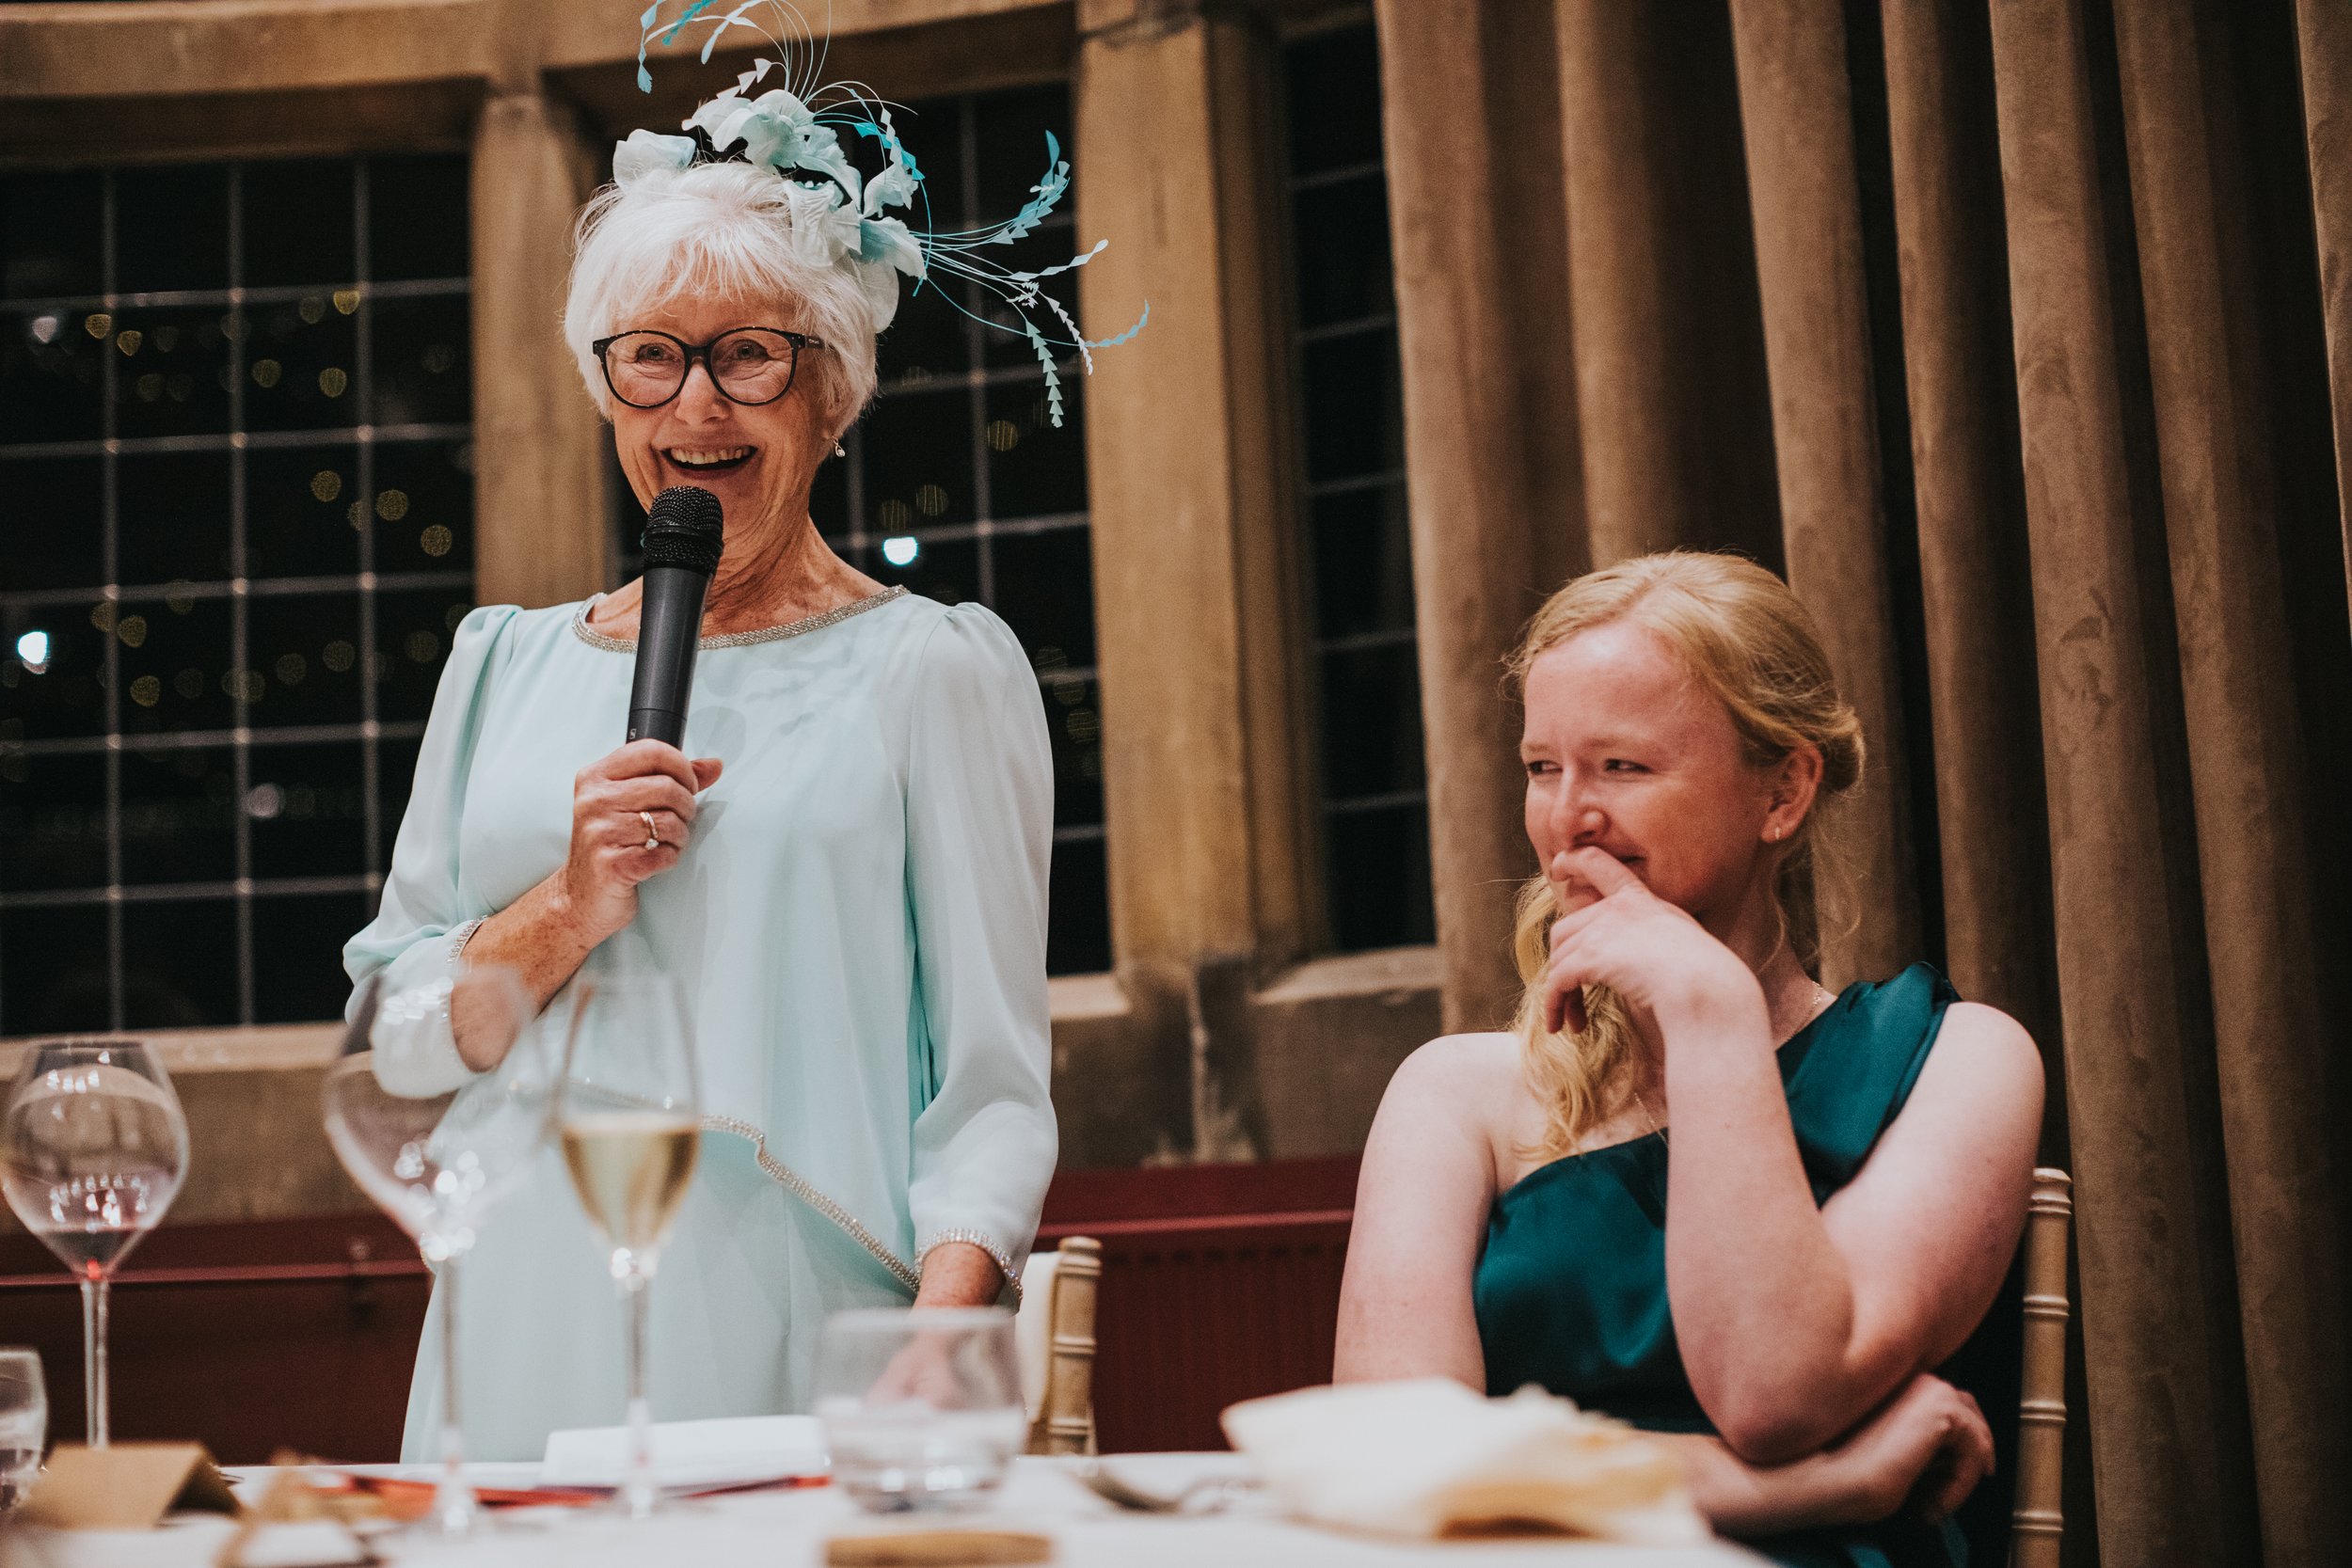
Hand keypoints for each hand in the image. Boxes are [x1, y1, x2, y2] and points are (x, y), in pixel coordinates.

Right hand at [558, 740, 721, 945]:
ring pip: (669, 822)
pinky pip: (665, 853)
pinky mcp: (612, 865)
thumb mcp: (629, 802)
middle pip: (667, 787)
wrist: (581, 895)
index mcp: (595, 778)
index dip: (682, 767)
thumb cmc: (608, 844)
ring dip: (679, 836)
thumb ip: (671, 778)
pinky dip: (670, 858)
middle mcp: (593, 801)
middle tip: (679, 819)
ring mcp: (599, 833)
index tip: (687, 784)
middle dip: (685, 806)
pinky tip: (654, 859)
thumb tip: (713, 766)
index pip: (652, 751)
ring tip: (664, 841)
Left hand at [1540, 846, 1757, 1034]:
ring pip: (1559, 960)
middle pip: (1567, 930)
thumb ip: (1653, 939)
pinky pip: (1557, 981)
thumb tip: (1632, 962)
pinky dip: (1552, 1005)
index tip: (1559, 868)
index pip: (1602, 865)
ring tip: (1573, 1021)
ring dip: (1560, 994)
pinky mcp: (1590, 956)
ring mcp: (1603, 929)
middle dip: (1563, 965)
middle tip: (1572, 997)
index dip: (1576, 862)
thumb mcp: (1681, 943)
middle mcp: (1618, 909)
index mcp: (1642, 901)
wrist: (1708, 989)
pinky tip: (1557, 1025)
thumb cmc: (1706, 978)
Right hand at [1817, 1374, 1994, 1525]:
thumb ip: (1907, 1435)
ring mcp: (1928, 1388)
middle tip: (1960, 1484)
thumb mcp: (1877, 1446)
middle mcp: (1911, 1375)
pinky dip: (1962, 1484)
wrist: (1822, 1474)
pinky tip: (1933, 1504)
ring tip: (1933, 1504)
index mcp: (1891, 1380)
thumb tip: (1943, 1457)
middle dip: (1969, 1448)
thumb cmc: (1835, 1468)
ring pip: (1974, 1433)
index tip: (1947, 1472)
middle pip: (1966, 1408)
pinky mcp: (1942, 1409)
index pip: (1942, 1400)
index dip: (1953, 1438)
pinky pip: (1975, 1451)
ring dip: (1961, 1473)